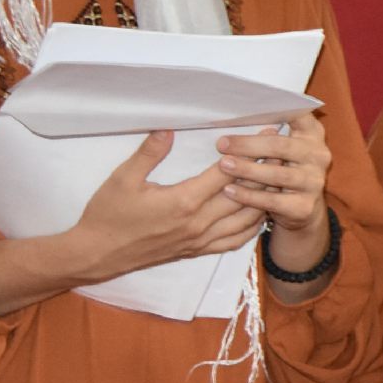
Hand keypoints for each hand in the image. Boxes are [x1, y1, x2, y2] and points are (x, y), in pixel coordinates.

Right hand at [71, 129, 265, 279]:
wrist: (98, 254)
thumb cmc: (108, 215)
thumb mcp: (123, 179)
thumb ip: (149, 153)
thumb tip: (167, 128)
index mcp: (183, 202)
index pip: (228, 173)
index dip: (251, 152)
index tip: (268, 135)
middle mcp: (199, 223)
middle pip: (245, 194)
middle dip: (267, 171)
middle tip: (284, 152)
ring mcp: (200, 240)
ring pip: (247, 219)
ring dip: (266, 198)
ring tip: (279, 178)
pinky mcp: (198, 251)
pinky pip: (235, 240)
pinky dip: (253, 226)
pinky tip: (260, 213)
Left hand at [219, 111, 332, 272]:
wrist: (302, 210)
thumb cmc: (284, 169)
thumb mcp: (284, 148)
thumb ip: (270, 132)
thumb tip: (231, 116)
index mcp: (313, 135)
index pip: (300, 114)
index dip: (279, 109)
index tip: (250, 107)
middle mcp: (319, 156)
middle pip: (281, 147)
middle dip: (248, 145)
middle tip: (221, 144)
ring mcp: (314, 182)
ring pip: (277, 175)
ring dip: (247, 169)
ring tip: (224, 165)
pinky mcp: (305, 206)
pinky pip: (272, 200)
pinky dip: (249, 195)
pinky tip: (229, 190)